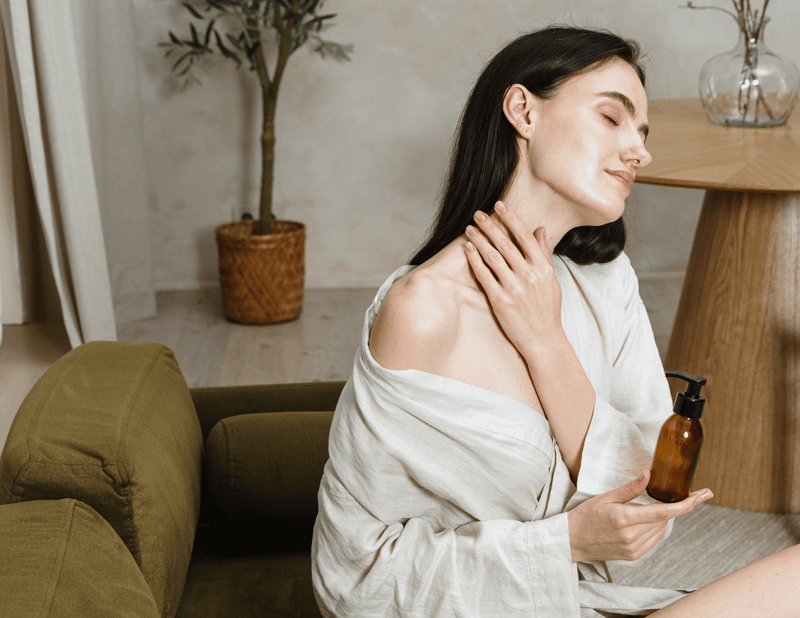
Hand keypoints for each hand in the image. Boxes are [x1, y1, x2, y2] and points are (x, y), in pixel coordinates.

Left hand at [464, 201, 562, 355]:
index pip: (524, 236)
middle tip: (477, 213)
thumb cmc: (547, 309)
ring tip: (469, 229)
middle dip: (489, 226)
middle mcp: (529, 275)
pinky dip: (475, 260)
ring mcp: (514, 288)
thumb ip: (543, 253)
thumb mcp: (551, 279)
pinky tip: (468, 250)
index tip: (499, 205)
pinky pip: (484, 276)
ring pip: (492, 257)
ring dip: (479, 240)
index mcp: (542, 267)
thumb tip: (539, 229)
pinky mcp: (500, 301)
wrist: (543, 339)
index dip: (510, 218)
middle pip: (505, 244)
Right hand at [567, 469, 712, 562]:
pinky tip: (646, 520)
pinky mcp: (634, 556)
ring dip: (662, 517)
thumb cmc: (585, 516)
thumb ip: (630, 488)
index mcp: (625, 518)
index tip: (702, 495)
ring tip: (647, 507)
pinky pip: (654, 540)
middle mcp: (632, 536)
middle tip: (671, 494)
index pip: (664, 511)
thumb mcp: (605, 497)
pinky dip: (655, 528)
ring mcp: (634, 548)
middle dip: (670, 506)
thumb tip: (649, 474)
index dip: (687, 504)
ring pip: (661, 530)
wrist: (572, 541)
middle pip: (665, 519)